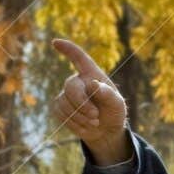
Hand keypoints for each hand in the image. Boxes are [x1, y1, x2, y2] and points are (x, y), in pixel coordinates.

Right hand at [51, 37, 129, 162]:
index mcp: (92, 74)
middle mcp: (77, 81)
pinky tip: (85, 126)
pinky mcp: (60, 107)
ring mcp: (67, 94)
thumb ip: (108, 94)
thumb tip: (93, 84)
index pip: (78, 58)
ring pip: (64, 103)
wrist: (106, 130)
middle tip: (96, 116)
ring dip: (80, 116)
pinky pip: (60, 113)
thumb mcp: (117, 104)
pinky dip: (74, 123)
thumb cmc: (113, 112)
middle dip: (82, 104)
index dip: (68, 49)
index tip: (56, 43)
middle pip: (70, 87)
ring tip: (94, 122)